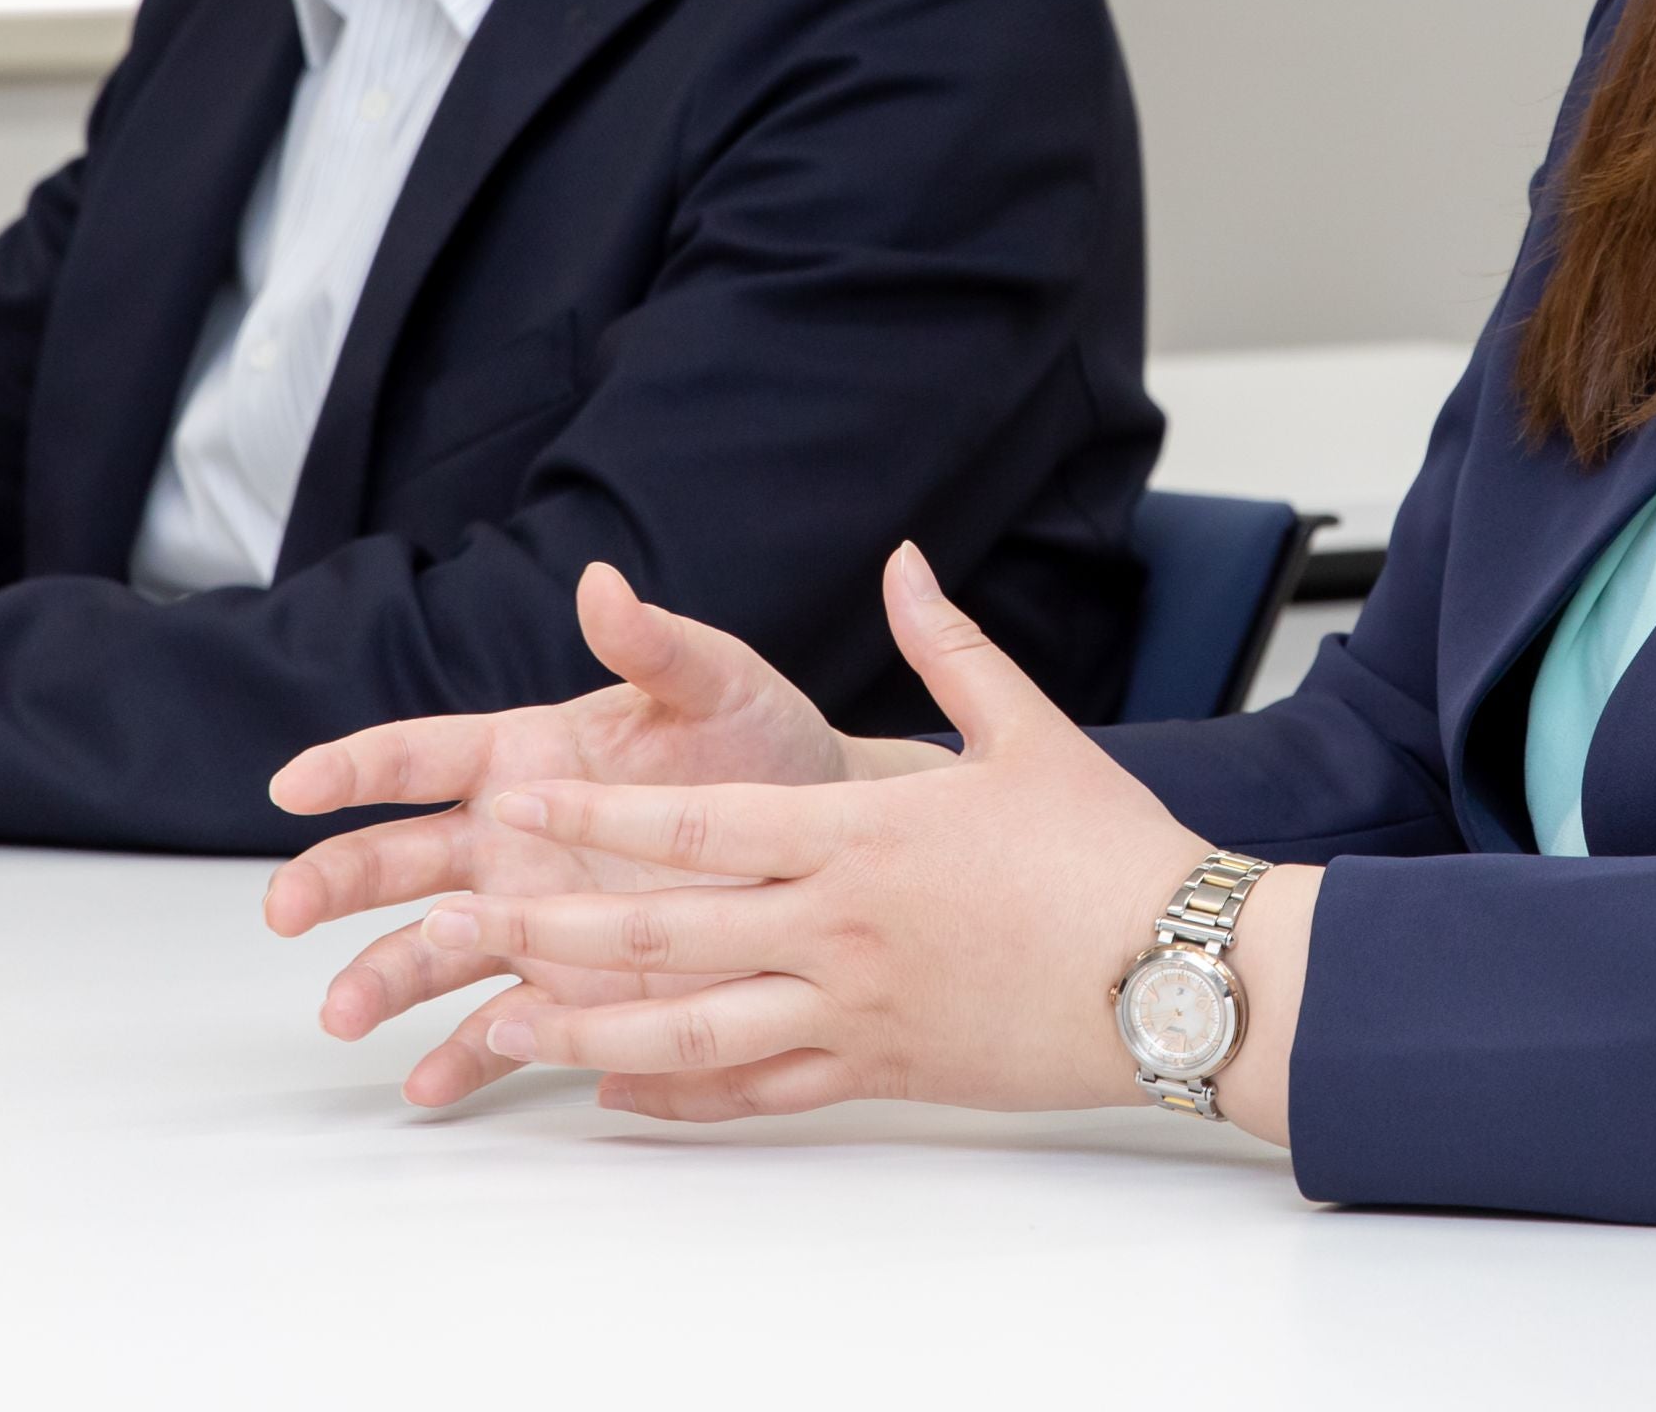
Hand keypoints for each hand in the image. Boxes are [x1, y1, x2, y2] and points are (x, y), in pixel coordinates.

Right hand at [262, 557, 953, 1101]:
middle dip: (333, 882)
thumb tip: (603, 582)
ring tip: (343, 1016)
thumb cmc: (764, 749)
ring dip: (379, 979)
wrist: (828, 843)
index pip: (420, 756)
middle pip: (395, 860)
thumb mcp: (720, 687)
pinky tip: (425, 1085)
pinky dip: (460, 1059)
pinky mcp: (568, 991)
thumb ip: (656, 646)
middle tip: (285, 911)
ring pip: (427, 950)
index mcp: (525, 758)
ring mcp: (530, 920)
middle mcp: (508, 843)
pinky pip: (498, 1031)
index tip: (294, 784)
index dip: (353, 766)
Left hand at [313, 543, 1324, 1139]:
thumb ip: (948, 643)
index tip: (528, 801)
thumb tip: (905, 560)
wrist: (1186, 973)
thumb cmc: (1109, 851)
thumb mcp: (1026, 726)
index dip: (605, 812)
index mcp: (861, 835)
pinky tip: (617, 1090)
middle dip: (557, 927)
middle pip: (669, 931)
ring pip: (694, 1028)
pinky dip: (682, 1094)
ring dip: (589, 1026)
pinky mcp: (883, 1071)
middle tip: (469, 920)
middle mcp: (840, 927)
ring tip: (507, 1023)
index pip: (702, 822)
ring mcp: (856, 1010)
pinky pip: (760, 1091)